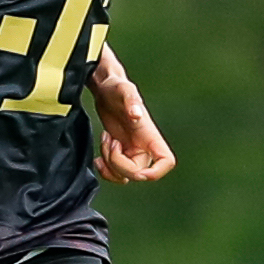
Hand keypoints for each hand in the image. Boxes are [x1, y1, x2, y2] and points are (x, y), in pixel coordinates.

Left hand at [91, 56, 175, 183]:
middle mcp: (144, 146)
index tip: (136, 168)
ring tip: (105, 142)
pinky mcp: (120, 153)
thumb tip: (136, 114)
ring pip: (125, 176)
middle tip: (109, 141)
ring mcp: (131, 151)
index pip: (165, 161)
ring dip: (110, 166)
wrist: (105, 89)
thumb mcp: (123, 90)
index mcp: (150, 135)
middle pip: (138, 173)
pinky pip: (116, 173)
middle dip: (117, 163)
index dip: (155, 172)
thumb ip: (131, 101)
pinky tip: (98, 158)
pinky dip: (105, 171)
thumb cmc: (117, 88)